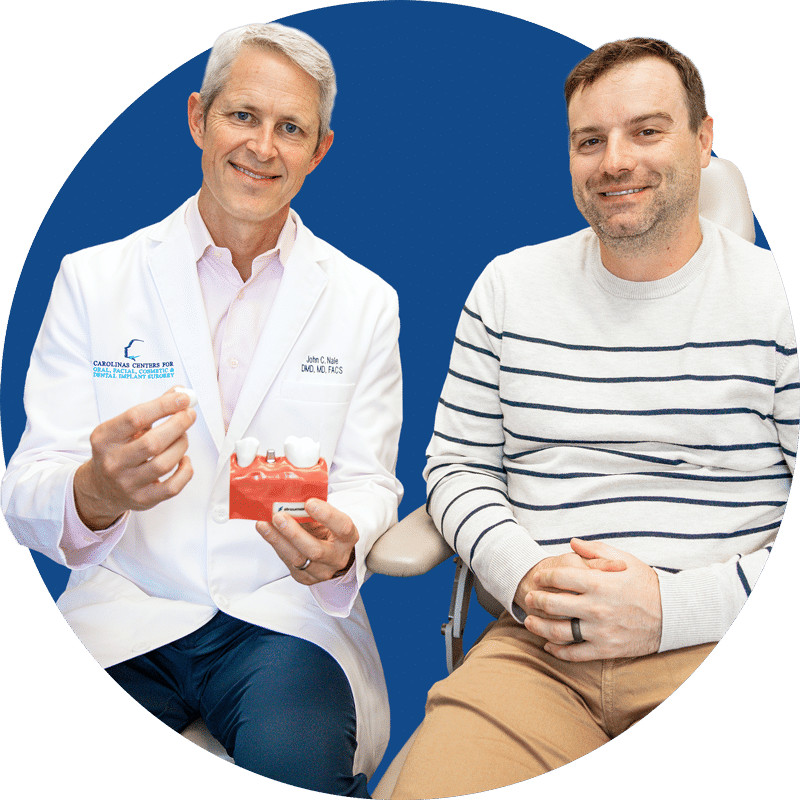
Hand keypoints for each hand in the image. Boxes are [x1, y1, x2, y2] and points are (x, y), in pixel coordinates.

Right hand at [73, 388, 195, 529]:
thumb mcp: (126, 428)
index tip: (184, 398)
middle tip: (189, 415)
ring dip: (181, 445)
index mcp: (104, 438)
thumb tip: (180, 392)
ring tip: (182, 437)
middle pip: (153, 442)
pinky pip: (172, 487)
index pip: (136, 417)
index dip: (164, 405)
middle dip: (178, 425)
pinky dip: (185, 471)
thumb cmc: (119, 450)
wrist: (101, 487)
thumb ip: (152, 409)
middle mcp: (113, 462)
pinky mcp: (143, 500)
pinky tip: (183, 460)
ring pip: (164, 464)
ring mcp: (127, 484)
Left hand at [256, 500, 357, 585]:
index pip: (342, 527)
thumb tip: (292, 494)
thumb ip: (314, 509)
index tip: (309, 503)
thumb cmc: (329, 530)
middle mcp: (337, 557)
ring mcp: (321, 571)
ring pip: (298, 559)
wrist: (331, 553)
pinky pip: (288, 562)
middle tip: (279, 516)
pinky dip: (276, 545)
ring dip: (278, 540)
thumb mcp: (328, 518)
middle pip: (316, 550)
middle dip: (294, 533)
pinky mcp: (305, 578)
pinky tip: (266, 532)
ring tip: (264, 524)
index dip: (326, 515)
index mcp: (347, 537)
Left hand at [522, 539, 661, 660]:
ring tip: (529, 621)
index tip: (538, 577)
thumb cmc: (646, 583)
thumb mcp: (624, 559)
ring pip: (559, 631)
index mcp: (599, 583)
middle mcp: (596, 607)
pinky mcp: (606, 649)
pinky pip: (575, 653)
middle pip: (554, 604)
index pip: (560, 577)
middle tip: (528, 598)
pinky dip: (558, 651)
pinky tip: (548, 645)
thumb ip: (595, 550)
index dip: (545, 576)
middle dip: (536, 600)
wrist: (673, 614)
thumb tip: (572, 543)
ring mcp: (600, 631)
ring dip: (539, 627)